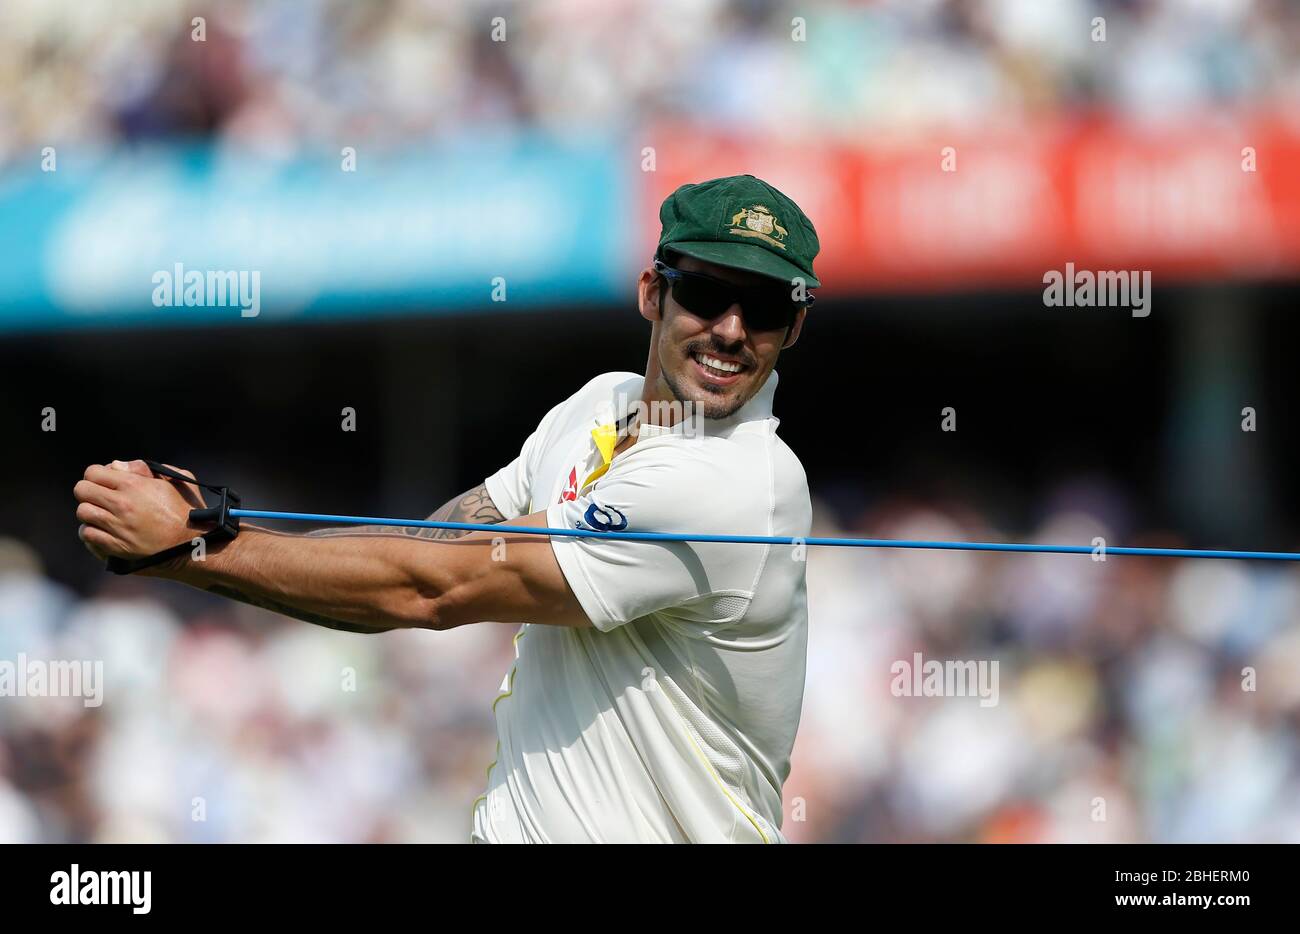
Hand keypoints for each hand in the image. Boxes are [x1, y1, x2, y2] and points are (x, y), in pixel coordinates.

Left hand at [74, 460, 206, 572]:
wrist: (194, 545)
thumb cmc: (188, 511)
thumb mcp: (176, 480)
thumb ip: (146, 468)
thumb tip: (118, 466)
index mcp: (135, 485)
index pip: (93, 472)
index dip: (97, 475)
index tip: (105, 482)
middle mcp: (122, 504)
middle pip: (82, 490)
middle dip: (89, 491)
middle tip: (100, 497)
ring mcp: (117, 526)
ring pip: (82, 512)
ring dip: (90, 512)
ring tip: (103, 515)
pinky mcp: (115, 546)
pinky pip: (87, 534)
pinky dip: (91, 531)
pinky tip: (103, 530)